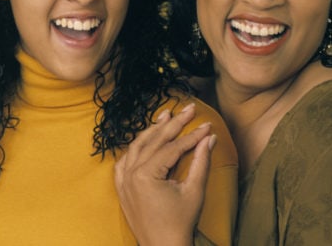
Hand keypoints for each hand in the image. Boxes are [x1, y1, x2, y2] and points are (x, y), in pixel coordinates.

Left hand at [114, 103, 215, 245]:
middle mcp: (130, 173)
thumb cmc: (179, 223)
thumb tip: (209, 138)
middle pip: (154, 141)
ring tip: (166, 116)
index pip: (172, 147)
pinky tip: (146, 139)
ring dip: (152, 131)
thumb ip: (201, 162)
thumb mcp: (194, 191)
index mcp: (146, 174)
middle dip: (173, 124)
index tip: (207, 124)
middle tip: (188, 109)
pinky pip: (126, 160)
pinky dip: (137, 148)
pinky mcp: (122, 187)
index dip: (191, 135)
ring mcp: (123, 180)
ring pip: (137, 147)